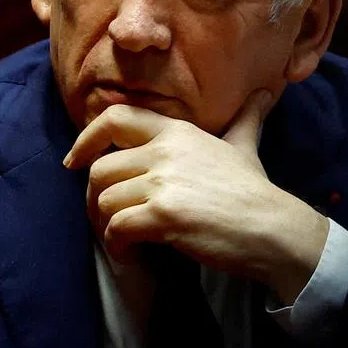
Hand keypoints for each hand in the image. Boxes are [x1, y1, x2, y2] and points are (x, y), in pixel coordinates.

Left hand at [64, 90, 328, 303]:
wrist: (272, 227)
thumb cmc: (255, 191)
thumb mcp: (245, 145)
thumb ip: (245, 119)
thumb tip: (265, 93)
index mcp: (178, 132)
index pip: (116, 117)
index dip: (87, 138)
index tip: (76, 161)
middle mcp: (166, 151)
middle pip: (101, 169)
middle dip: (96, 198)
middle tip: (108, 218)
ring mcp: (163, 183)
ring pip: (105, 201)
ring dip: (106, 226)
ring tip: (123, 240)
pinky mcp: (163, 215)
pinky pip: (116, 228)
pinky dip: (116, 246)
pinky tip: (131, 254)